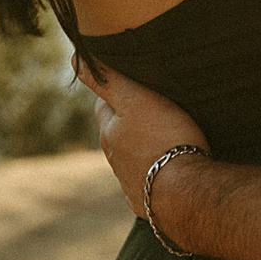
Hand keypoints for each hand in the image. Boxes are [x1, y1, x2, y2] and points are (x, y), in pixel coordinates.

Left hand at [74, 56, 208, 218]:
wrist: (186, 192)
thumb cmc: (165, 140)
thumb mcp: (135, 100)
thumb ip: (106, 80)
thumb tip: (74, 57)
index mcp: (109, 134)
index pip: (104, 106)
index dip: (116, 94)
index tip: (132, 86)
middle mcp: (115, 160)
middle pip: (117, 134)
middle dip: (129, 122)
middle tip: (153, 109)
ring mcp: (130, 184)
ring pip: (132, 159)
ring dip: (144, 148)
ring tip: (166, 138)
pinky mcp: (149, 202)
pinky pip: (149, 183)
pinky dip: (156, 174)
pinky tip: (170, 170)